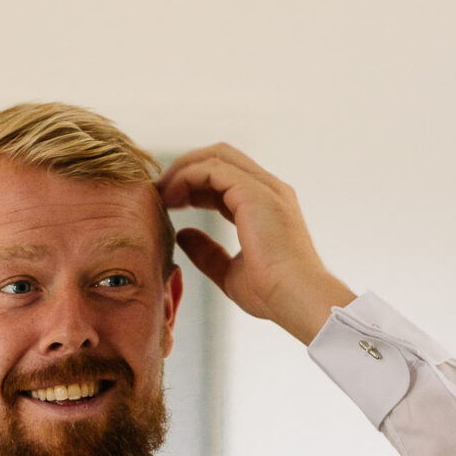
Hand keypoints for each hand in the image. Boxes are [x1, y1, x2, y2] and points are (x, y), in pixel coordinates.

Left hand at [158, 144, 354, 343]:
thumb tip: (183, 235)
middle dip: (187, 169)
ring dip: (183, 171)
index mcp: (267, 206)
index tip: (170, 202)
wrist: (296, 298)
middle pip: (221, 158)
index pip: (227, 179)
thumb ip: (208, 252)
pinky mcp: (253, 191)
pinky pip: (211, 170)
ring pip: (215, 157)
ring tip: (161, 193)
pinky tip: (171, 197)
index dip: (196, 185)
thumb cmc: (271, 292)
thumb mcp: (230, 271)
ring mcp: (264, 187)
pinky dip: (187, 177)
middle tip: (160, 191)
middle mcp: (269, 189)